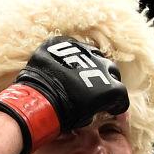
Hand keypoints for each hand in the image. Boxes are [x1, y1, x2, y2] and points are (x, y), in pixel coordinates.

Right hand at [0, 37, 129, 153]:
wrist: (41, 104)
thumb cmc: (33, 91)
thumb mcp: (40, 71)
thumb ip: (52, 70)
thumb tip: (56, 80)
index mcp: (64, 44)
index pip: (78, 52)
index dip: (81, 68)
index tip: (82, 80)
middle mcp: (85, 51)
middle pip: (99, 59)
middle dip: (99, 73)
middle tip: (95, 87)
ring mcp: (99, 68)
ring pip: (112, 74)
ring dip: (108, 84)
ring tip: (106, 99)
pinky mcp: (109, 87)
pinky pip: (119, 94)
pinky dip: (117, 103)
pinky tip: (114, 110)